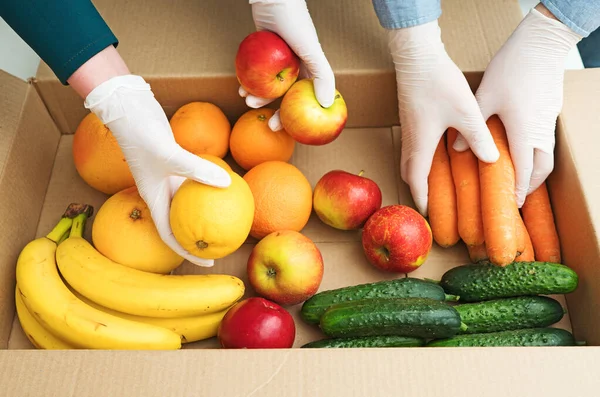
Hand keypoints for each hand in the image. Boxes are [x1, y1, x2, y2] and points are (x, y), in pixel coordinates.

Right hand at [84, 75, 231, 266]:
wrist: (129, 107)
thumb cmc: (142, 134)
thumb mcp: (170, 154)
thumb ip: (198, 169)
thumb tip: (228, 183)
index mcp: (153, 199)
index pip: (170, 236)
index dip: (188, 253)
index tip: (209, 261)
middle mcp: (160, 192)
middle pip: (181, 223)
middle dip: (200, 236)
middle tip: (225, 242)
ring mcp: (168, 177)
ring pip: (189, 201)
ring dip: (206, 210)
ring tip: (230, 216)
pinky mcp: (175, 163)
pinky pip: (195, 180)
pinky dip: (209, 184)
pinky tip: (228, 183)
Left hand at [240, 0, 334, 130]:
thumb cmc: (295, 23)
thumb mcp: (312, 51)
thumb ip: (323, 76)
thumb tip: (327, 104)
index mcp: (310, 69)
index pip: (306, 99)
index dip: (298, 116)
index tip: (287, 128)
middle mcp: (296, 66)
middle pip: (286, 97)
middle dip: (277, 111)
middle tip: (268, 124)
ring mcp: (279, 61)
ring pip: (269, 86)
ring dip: (258, 97)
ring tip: (247, 102)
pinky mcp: (264, 53)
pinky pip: (257, 73)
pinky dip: (249, 82)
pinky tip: (240, 89)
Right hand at [389, 19, 498, 215]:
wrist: (417, 58)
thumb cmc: (438, 84)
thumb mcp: (466, 112)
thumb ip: (479, 138)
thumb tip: (491, 160)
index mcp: (422, 144)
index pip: (417, 180)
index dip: (422, 199)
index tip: (428, 214)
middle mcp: (412, 141)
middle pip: (409, 173)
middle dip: (418, 190)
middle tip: (431, 203)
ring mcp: (409, 130)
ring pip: (409, 161)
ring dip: (418, 176)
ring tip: (432, 185)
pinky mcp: (411, 120)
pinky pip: (413, 149)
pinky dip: (419, 161)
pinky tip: (435, 156)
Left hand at [466, 7, 581, 206]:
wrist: (541, 44)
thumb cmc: (512, 70)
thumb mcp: (484, 99)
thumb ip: (472, 127)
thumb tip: (457, 149)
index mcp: (524, 133)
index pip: (524, 171)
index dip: (519, 190)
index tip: (513, 204)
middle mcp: (540, 131)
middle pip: (542, 168)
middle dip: (531, 184)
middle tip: (517, 195)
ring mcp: (548, 121)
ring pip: (547, 154)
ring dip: (535, 169)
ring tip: (519, 176)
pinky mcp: (550, 111)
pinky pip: (546, 140)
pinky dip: (536, 152)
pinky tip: (521, 148)